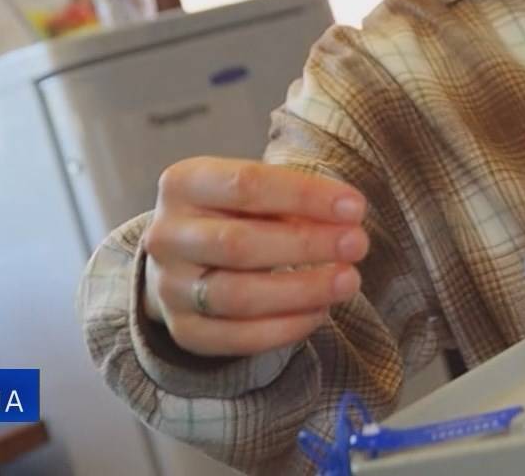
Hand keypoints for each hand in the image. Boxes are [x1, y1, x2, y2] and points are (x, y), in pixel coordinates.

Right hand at [143, 157, 369, 358]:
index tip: (355, 207)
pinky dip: (285, 328)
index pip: (246, 185)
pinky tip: (320, 312)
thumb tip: (346, 217)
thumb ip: (291, 200)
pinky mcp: (184, 331)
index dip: (304, 196)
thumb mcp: (254, 193)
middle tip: (358, 244)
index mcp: (182, 184)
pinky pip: (237, 338)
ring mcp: (169, 287)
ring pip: (237, 296)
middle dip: (307, 245)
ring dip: (302, 290)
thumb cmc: (234, 215)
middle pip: (238, 244)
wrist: (184, 260)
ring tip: (348, 281)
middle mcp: (166, 236)